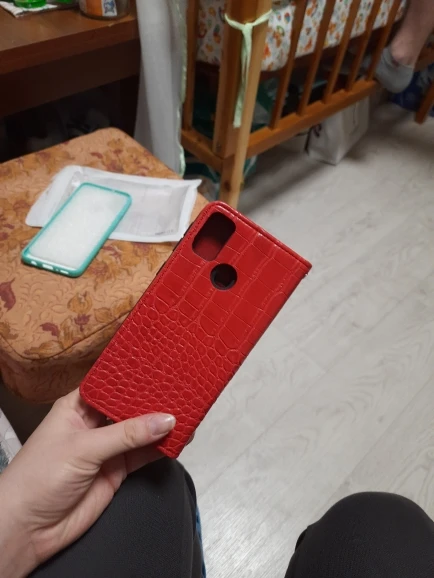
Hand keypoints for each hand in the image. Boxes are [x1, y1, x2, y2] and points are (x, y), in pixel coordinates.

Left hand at [0, 389, 174, 577]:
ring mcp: (106, 448)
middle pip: (129, 407)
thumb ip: (126, 434)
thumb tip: (165, 419)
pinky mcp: (117, 471)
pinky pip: (144, 454)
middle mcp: (93, 424)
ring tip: (187, 411)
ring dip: (160, 425)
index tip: (160, 368)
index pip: (109, 385)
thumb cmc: (40, 477)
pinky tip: (179, 438)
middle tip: (180, 390)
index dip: (133, 377)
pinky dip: (161, 448)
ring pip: (140, 431)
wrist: (28, 529)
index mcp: (77, 407)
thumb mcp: (83, 448)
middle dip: (152, 401)